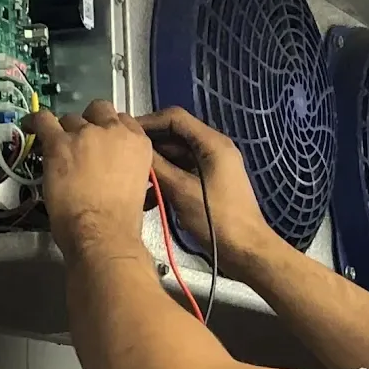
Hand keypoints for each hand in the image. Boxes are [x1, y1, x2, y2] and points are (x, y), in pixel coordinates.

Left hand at [29, 102, 152, 257]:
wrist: (102, 232)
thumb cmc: (121, 220)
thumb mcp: (138, 185)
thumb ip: (127, 166)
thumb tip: (115, 168)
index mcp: (138, 143)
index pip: (124, 120)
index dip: (109, 128)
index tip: (102, 139)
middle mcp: (114, 131)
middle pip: (98, 111)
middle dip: (89, 123)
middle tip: (80, 142)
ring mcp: (85, 133)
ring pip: (70, 119)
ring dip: (65, 131)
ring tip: (57, 149)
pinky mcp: (59, 142)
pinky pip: (43, 120)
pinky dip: (35, 121)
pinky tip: (29, 125)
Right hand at [141, 107, 277, 280]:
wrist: (245, 251)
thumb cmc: (216, 219)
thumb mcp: (181, 191)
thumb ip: (158, 167)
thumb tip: (136, 150)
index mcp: (212, 143)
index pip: (175, 118)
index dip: (148, 122)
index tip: (125, 133)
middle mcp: (213, 149)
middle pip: (174, 137)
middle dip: (150, 147)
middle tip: (123, 158)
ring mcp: (212, 167)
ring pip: (176, 157)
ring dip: (156, 167)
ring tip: (133, 179)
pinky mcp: (208, 184)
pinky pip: (182, 173)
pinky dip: (166, 180)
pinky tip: (148, 197)